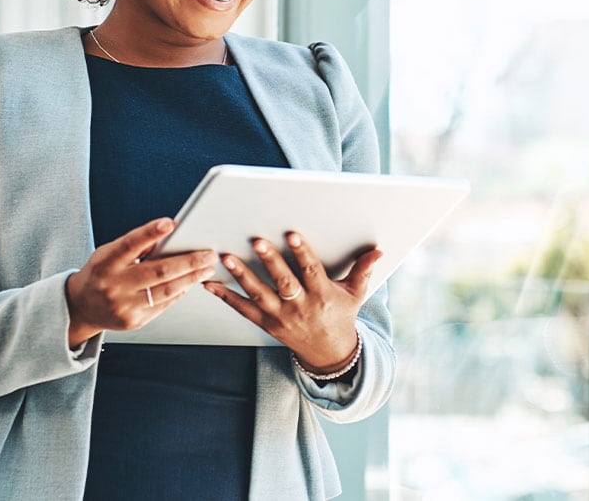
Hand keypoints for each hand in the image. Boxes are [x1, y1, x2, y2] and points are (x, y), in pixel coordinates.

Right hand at [64, 217, 217, 347]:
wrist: (81, 307)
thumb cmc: (101, 273)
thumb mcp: (109, 254)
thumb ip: (135, 246)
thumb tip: (169, 236)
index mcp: (106, 263)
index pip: (130, 244)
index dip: (150, 233)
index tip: (171, 223)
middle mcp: (114, 285)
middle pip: (157, 271)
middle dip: (188, 262)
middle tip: (209, 254)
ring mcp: (124, 306)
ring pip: (166, 291)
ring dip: (191, 278)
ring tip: (207, 268)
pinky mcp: (134, 321)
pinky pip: (164, 305)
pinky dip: (179, 292)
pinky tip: (191, 282)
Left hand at [205, 231, 383, 374]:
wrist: (329, 353)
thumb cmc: (341, 315)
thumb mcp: (355, 294)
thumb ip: (363, 270)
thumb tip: (378, 250)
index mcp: (322, 296)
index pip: (311, 272)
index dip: (302, 253)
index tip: (292, 234)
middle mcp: (300, 307)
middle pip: (283, 283)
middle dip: (269, 261)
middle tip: (255, 241)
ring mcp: (281, 317)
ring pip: (259, 295)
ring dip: (241, 276)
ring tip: (226, 257)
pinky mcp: (266, 324)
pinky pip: (243, 310)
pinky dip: (225, 297)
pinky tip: (210, 283)